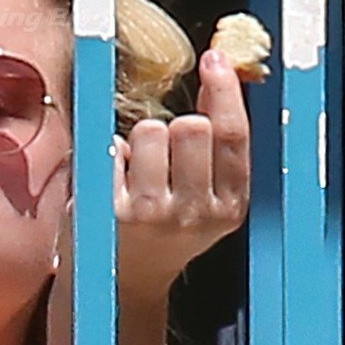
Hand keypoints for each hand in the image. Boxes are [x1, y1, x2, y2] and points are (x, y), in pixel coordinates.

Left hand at [112, 47, 250, 298]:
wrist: (120, 285)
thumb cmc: (161, 230)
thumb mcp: (204, 197)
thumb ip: (215, 145)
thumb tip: (221, 71)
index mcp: (229, 207)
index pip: (234, 136)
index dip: (225, 91)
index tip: (215, 59)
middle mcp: (196, 213)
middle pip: (192, 127)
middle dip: (175, 125)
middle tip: (163, 154)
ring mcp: (153, 214)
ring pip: (151, 130)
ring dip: (141, 138)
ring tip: (136, 171)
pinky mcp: (111, 211)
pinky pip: (113, 148)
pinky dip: (111, 154)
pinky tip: (113, 182)